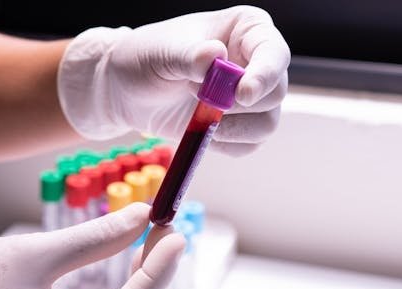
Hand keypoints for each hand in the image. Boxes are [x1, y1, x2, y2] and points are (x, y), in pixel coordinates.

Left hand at [58, 6, 289, 155]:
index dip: (265, 75)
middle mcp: (256, 62)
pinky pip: (247, 145)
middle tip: (194, 94)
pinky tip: (200, 129)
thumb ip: (190, 56)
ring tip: (195, 112)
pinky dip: (224, 143)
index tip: (242, 95)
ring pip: (266, 123)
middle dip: (236, 104)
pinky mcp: (238, 125)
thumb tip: (214, 57)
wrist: (126, 89)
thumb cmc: (145, 58)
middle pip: (275, 92)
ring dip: (230, 128)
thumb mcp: (162, 52)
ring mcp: (249, 96)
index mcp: (246, 30)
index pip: (274, 53)